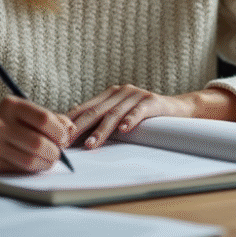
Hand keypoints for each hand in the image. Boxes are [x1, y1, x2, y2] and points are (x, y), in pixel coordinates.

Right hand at [0, 96, 73, 172]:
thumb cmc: (7, 124)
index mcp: (12, 105)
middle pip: (38, 142)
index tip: (64, 139)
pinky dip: (33, 169)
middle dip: (54, 152)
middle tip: (58, 155)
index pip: (44, 119)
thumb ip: (51, 119)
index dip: (60, 132)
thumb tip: (71, 129)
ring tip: (49, 161)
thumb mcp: (25, 114)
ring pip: (29, 159)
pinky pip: (18, 169)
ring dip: (46, 163)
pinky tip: (35, 165)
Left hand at [68, 85, 235, 148]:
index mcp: (109, 95)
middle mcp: (121, 91)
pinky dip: (130, 120)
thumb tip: (73, 128)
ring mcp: (137, 95)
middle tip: (66, 142)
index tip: (56, 138)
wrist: (179, 109)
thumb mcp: (120, 115)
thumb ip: (100, 119)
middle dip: (78, 128)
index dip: (69, 122)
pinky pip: (139, 111)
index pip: (84, 108)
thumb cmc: (145, 116)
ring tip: (91, 144)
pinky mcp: (152, 101)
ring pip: (114, 114)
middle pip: (95, 111)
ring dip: (101, 130)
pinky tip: (123, 130)